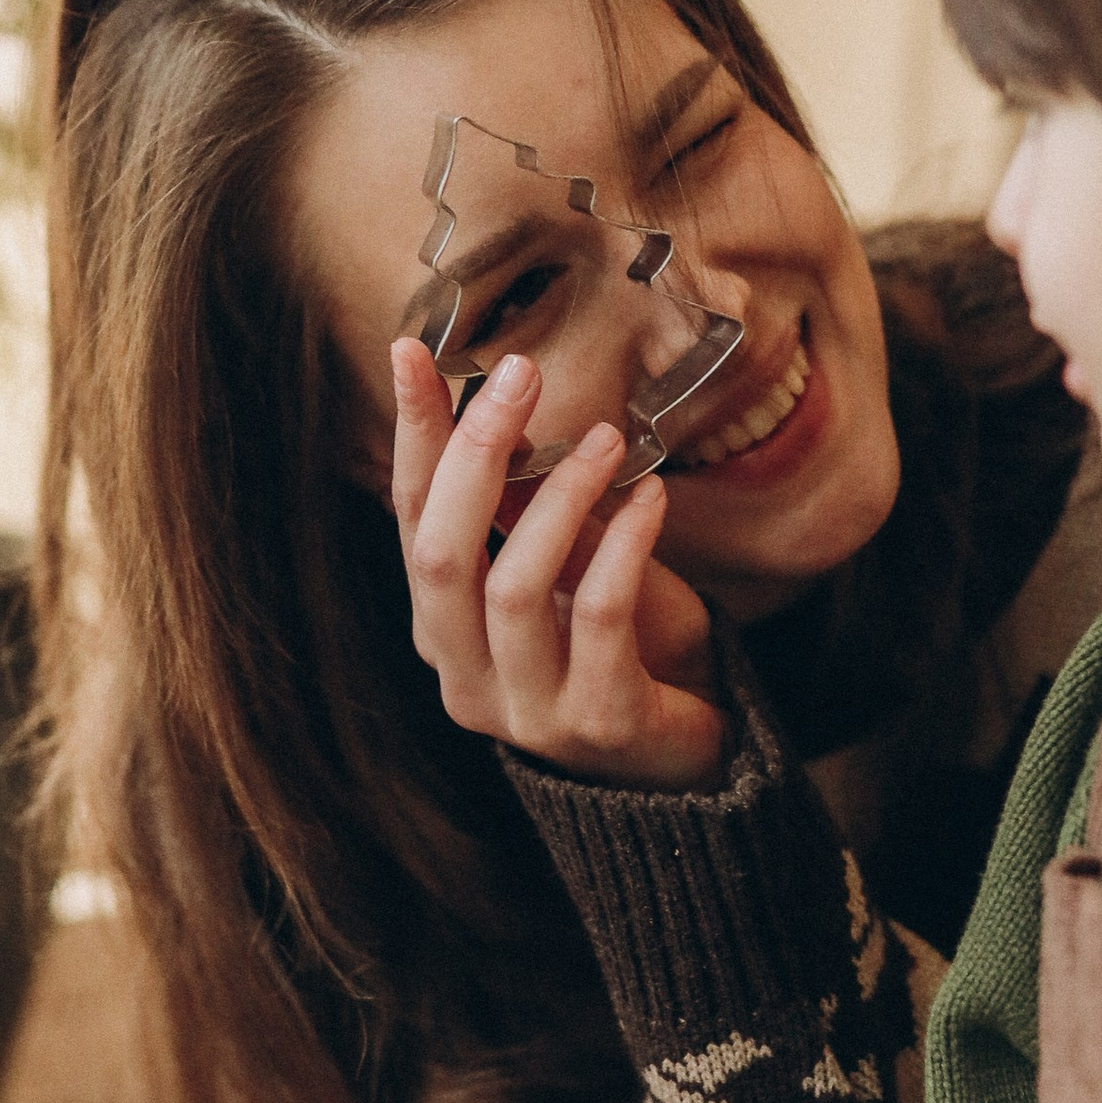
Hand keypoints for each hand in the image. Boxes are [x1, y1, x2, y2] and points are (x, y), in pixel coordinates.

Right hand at [390, 340, 724, 788]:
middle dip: (476, 453)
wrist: (688, 751)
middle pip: (444, 555)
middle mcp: (465, 677)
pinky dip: (623, 546)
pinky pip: (598, 617)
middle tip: (522, 374)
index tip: (414, 351)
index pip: (412, 520)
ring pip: (515, 586)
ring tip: (609, 440)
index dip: (413, 435)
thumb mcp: (564, 560)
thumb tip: (494, 395)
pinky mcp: (596, 723)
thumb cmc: (620, 644)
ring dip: (561, 496)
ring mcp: (526, 711)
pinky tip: (652, 497)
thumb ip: (522, 501)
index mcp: (443, 630)